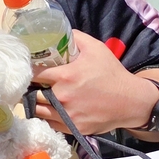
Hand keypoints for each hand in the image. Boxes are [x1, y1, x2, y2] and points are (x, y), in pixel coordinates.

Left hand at [33, 29, 158, 134]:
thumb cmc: (112, 73)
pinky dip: (46, 117)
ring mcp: (67, 115)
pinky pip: (49, 123)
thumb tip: (56, 30)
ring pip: (37, 111)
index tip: (27, 70)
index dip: (27, 72)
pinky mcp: (72, 128)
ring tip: (38, 97)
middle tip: (31, 85)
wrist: (132, 101)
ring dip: (35, 104)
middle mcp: (63, 97)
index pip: (33, 74)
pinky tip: (49, 109)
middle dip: (30, 89)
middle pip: (32, 94)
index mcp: (66, 76)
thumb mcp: (96, 48)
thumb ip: (75, 37)